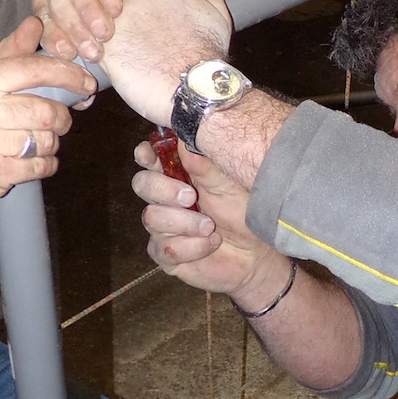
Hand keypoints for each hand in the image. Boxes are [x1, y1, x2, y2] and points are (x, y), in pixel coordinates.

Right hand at [0, 15, 95, 228]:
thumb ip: (7, 55)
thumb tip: (35, 23)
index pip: (32, 70)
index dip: (67, 75)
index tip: (86, 83)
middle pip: (44, 109)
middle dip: (62, 118)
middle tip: (61, 122)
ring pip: (45, 139)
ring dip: (52, 143)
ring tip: (41, 143)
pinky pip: (39, 165)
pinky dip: (47, 165)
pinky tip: (36, 162)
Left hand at [34, 0, 145, 62]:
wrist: (135, 18)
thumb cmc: (102, 39)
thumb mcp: (84, 50)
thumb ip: (73, 57)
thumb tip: (71, 77)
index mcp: (47, 6)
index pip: (43, 19)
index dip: (54, 36)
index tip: (69, 54)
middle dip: (74, 28)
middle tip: (93, 52)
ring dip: (90, 10)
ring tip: (105, 34)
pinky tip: (117, 10)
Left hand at [102, 0, 232, 125]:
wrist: (195, 90)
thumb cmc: (208, 57)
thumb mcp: (217, 13)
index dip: (145, 13)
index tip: (151, 31)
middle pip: (116, 2)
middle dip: (121, 22)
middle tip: (136, 45)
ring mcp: (116, 21)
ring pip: (98, 22)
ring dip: (106, 38)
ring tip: (125, 59)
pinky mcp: (103, 48)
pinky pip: (89, 46)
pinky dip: (96, 56)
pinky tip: (113, 70)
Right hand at [132, 139, 290, 306]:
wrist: (255, 252)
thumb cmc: (241, 211)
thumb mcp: (227, 185)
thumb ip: (206, 167)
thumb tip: (185, 144)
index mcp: (178, 174)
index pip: (150, 158)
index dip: (145, 155)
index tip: (150, 156)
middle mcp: (165, 198)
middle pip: (142, 184)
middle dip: (164, 190)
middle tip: (190, 197)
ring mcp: (162, 226)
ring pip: (152, 218)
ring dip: (185, 223)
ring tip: (210, 227)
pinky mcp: (165, 254)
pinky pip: (166, 248)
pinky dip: (192, 246)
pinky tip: (211, 243)